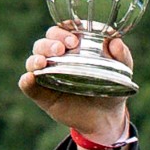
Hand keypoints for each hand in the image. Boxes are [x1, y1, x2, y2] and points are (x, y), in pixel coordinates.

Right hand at [20, 24, 133, 149]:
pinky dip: (26, 81)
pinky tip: (30, 78)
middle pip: (44, 42)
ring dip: (35, 58)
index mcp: (73, 47)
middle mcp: (56, 58)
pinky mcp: (41, 94)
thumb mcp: (121, 72)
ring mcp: (47, 76)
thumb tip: (115, 42)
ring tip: (43, 63)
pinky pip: (28, 85)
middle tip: (61, 49)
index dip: (64, 29)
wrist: (105, 119)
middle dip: (50, 43)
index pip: (62, 31)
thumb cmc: (111, 88)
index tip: (75, 38)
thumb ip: (122, 56)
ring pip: (33, 60)